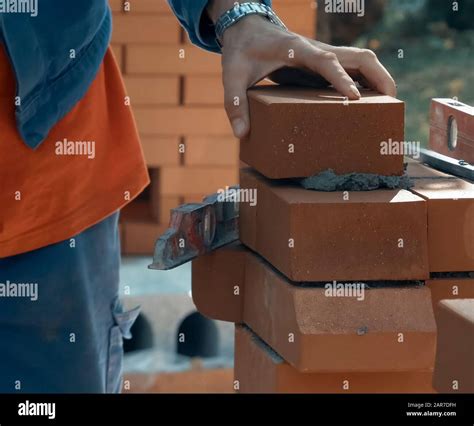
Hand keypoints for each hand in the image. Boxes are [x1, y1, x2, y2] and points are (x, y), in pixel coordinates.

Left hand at [207, 1, 396, 138]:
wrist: (247, 29)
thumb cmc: (241, 51)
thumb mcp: (232, 75)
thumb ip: (234, 103)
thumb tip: (242, 134)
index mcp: (296, 50)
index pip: (326, 61)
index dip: (341, 78)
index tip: (353, 98)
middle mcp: (316, 48)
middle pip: (359, 56)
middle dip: (378, 78)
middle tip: (390, 104)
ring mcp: (323, 53)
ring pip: (362, 59)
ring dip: (379, 78)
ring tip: (389, 105)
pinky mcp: (324, 60)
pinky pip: (353, 67)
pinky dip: (367, 81)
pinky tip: (370, 101)